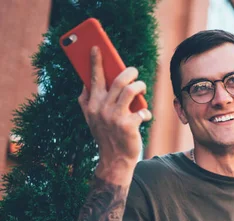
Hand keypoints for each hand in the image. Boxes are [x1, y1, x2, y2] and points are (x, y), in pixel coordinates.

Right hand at [78, 47, 151, 181]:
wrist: (114, 160)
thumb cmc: (107, 135)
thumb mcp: (92, 118)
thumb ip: (88, 101)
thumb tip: (88, 82)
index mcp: (90, 104)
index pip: (92, 78)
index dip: (95, 61)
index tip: (96, 48)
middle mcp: (100, 108)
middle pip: (117, 80)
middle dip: (129, 72)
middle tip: (135, 71)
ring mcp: (114, 117)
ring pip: (130, 90)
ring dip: (140, 86)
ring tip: (142, 88)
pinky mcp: (127, 125)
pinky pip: (142, 110)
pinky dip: (145, 112)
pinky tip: (144, 116)